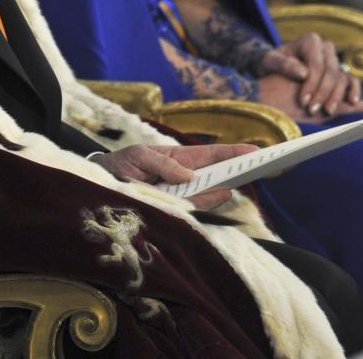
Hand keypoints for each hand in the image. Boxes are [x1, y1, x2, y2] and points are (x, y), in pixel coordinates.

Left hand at [91, 142, 257, 209]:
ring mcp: (182, 196)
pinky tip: (223, 193)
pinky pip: (195, 207)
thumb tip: (187, 175)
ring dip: (228, 185)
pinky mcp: (174, 212)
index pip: (211, 155)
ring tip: (246, 178)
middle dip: (240, 169)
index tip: (256, 149)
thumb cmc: (118, 167)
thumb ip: (159, 163)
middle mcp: (185, 178)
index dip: (233, 152)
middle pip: (218, 173)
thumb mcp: (135, 157)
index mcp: (179, 159)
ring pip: (210, 192)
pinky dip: (209, 202)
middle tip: (263, 166)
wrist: (98, 189)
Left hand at [260, 33, 362, 117]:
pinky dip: (353, 90)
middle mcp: (325, 47)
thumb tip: (303, 73)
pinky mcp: (340, 71)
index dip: (311, 84)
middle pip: (330, 72)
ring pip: (342, 77)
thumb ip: (283, 65)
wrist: (278, 66)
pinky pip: (351, 79)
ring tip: (327, 110)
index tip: (303, 101)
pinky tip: (351, 103)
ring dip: (336, 96)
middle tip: (312, 110)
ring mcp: (334, 59)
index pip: (316, 65)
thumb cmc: (272, 63)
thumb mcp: (270, 61)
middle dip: (322, 93)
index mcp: (310, 41)